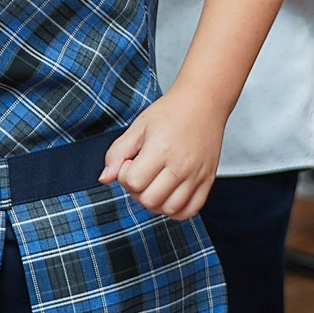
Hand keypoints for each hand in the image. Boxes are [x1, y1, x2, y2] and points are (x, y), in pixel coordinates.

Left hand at [101, 92, 226, 219]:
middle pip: (149, 200)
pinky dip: (176, 209)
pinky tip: (169, 194)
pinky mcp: (208, 180)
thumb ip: (117, 153)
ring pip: (169, 209)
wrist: (204, 102)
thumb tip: (105, 178)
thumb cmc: (172, 112)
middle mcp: (181, 166)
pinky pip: (190, 210)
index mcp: (161, 149)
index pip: (133, 182)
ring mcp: (196, 175)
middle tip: (142, 172)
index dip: (125, 174)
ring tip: (155, 183)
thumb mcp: (138, 127)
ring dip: (155, 201)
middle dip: (138, 190)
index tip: (132, 161)